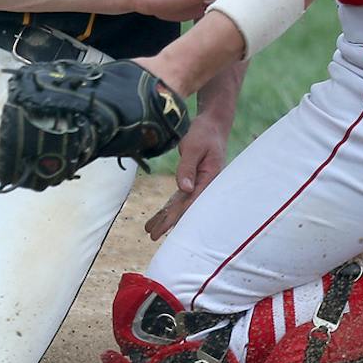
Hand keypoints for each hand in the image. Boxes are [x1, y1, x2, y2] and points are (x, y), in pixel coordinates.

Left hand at [144, 115, 228, 239]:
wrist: (212, 125)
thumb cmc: (205, 134)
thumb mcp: (194, 147)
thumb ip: (188, 167)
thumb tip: (183, 188)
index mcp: (210, 179)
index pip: (192, 201)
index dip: (178, 215)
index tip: (166, 227)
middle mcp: (205, 185)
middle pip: (185, 207)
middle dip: (169, 222)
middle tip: (153, 236)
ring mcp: (198, 184)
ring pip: (180, 204)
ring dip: (165, 217)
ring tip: (150, 230)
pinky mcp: (191, 180)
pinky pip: (178, 197)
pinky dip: (168, 206)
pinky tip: (158, 217)